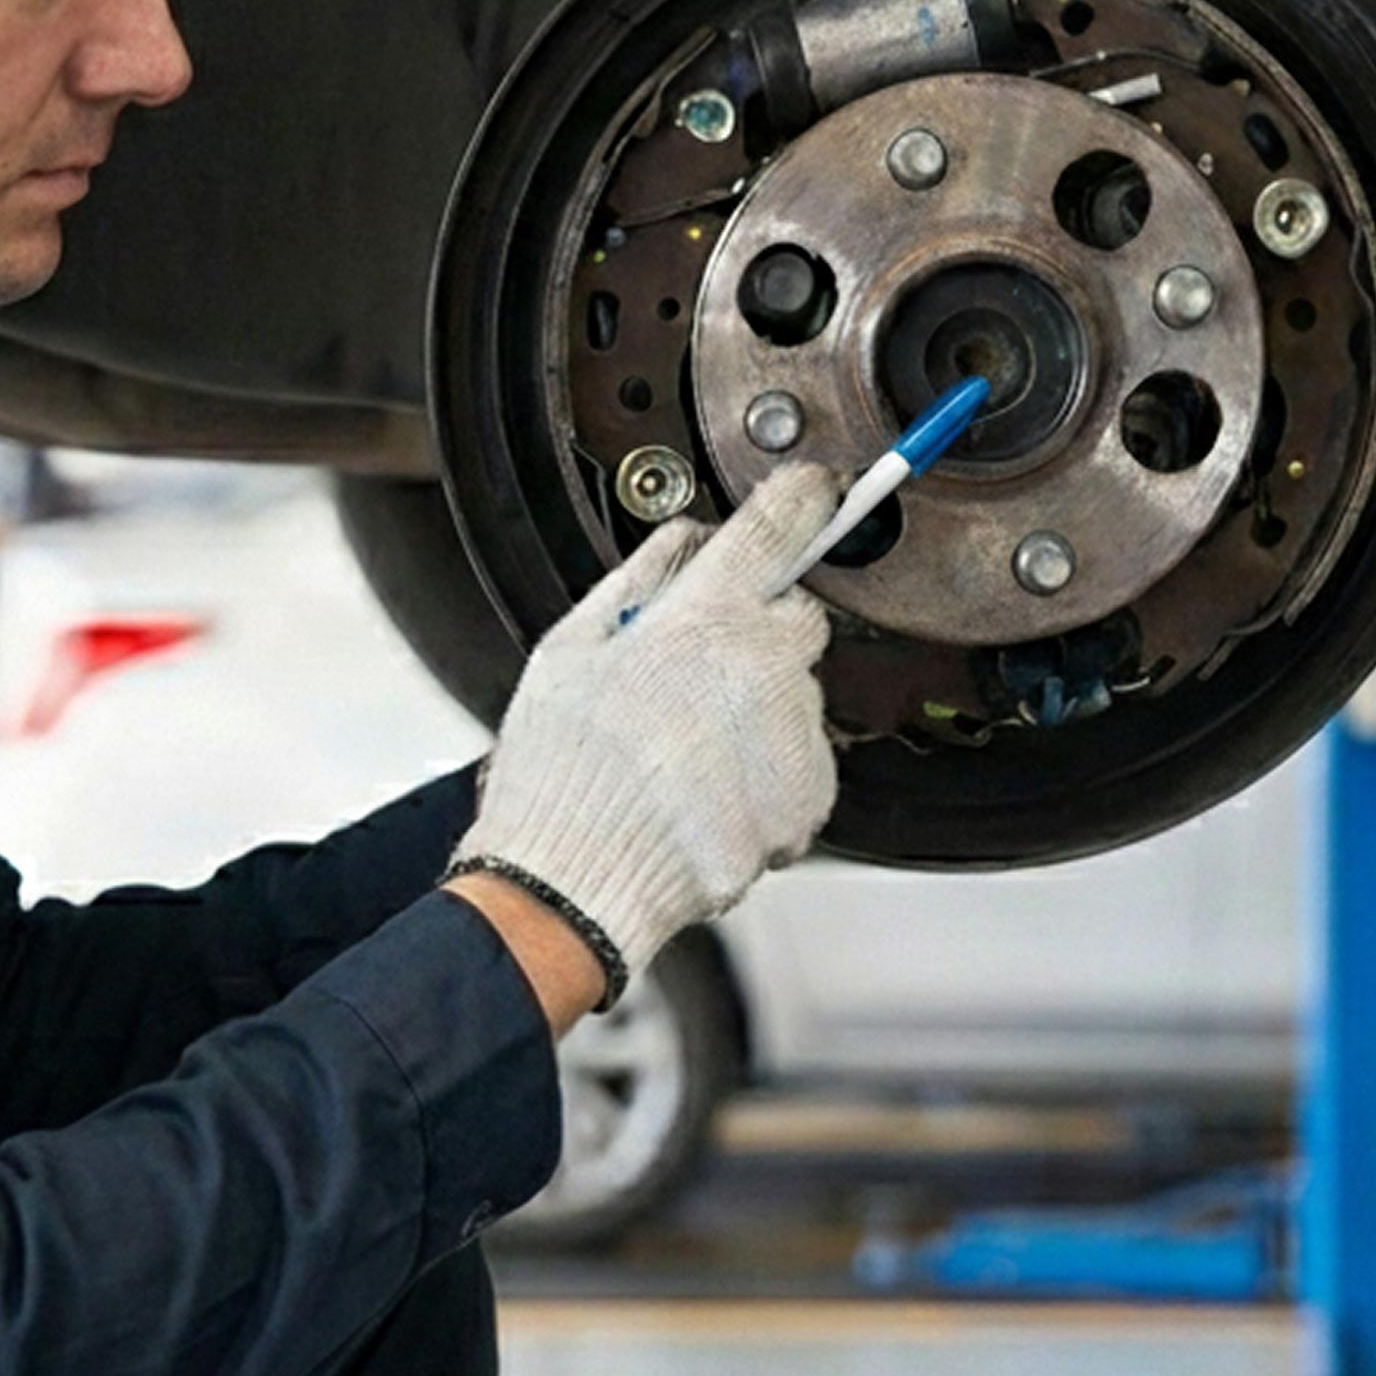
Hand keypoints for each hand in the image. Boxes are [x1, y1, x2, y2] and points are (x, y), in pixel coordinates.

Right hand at [443, 464, 842, 1011]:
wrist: (574, 886)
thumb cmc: (561, 771)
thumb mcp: (569, 650)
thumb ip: (640, 580)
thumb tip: (685, 540)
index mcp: (705, 619)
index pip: (777, 527)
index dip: (801, 497)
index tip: (814, 489)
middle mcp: (764, 670)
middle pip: (799, 617)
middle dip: (757, 632)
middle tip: (693, 673)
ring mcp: (793, 739)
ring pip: (798, 698)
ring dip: (757, 712)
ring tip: (684, 755)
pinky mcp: (808, 801)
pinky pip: (803, 765)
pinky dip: (767, 776)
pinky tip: (706, 793)